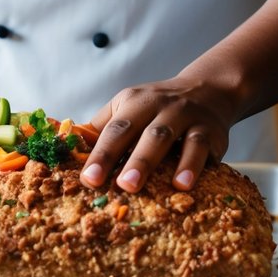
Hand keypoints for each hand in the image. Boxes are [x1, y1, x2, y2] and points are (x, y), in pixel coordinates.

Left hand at [79, 75, 237, 193]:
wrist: (206, 90)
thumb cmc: (157, 108)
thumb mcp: (128, 108)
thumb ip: (102, 129)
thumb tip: (67, 151)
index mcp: (133, 102)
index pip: (113, 129)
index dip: (100, 154)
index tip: (88, 179)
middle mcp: (158, 106)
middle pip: (140, 132)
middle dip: (128, 159)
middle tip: (119, 186)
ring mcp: (185, 116)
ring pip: (168, 137)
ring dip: (155, 161)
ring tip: (143, 186)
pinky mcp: (210, 131)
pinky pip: (200, 146)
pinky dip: (191, 165)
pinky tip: (183, 185)